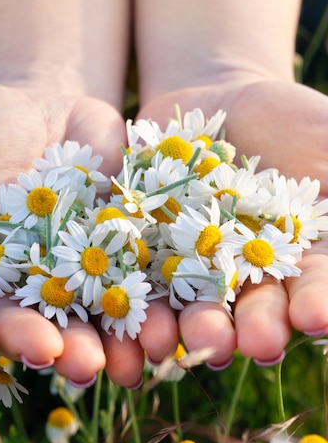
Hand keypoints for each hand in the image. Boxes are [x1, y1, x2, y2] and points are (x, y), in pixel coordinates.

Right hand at [0, 82, 126, 383]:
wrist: (44, 104)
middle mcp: (21, 282)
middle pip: (31, 322)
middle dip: (44, 342)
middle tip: (63, 362)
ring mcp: (74, 269)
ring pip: (87, 316)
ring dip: (103, 342)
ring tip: (117, 364)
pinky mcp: (121, 250)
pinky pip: (136, 282)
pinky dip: (149, 305)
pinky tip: (161, 327)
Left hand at [133, 76, 327, 368]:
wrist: (219, 99)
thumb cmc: (294, 122)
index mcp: (302, 263)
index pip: (317, 289)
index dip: (319, 302)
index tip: (317, 317)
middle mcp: (249, 281)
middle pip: (255, 309)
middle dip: (257, 326)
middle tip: (257, 343)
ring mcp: (195, 271)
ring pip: (195, 306)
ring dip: (195, 325)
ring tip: (194, 339)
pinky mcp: (147, 251)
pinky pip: (140, 275)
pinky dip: (137, 295)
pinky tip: (133, 313)